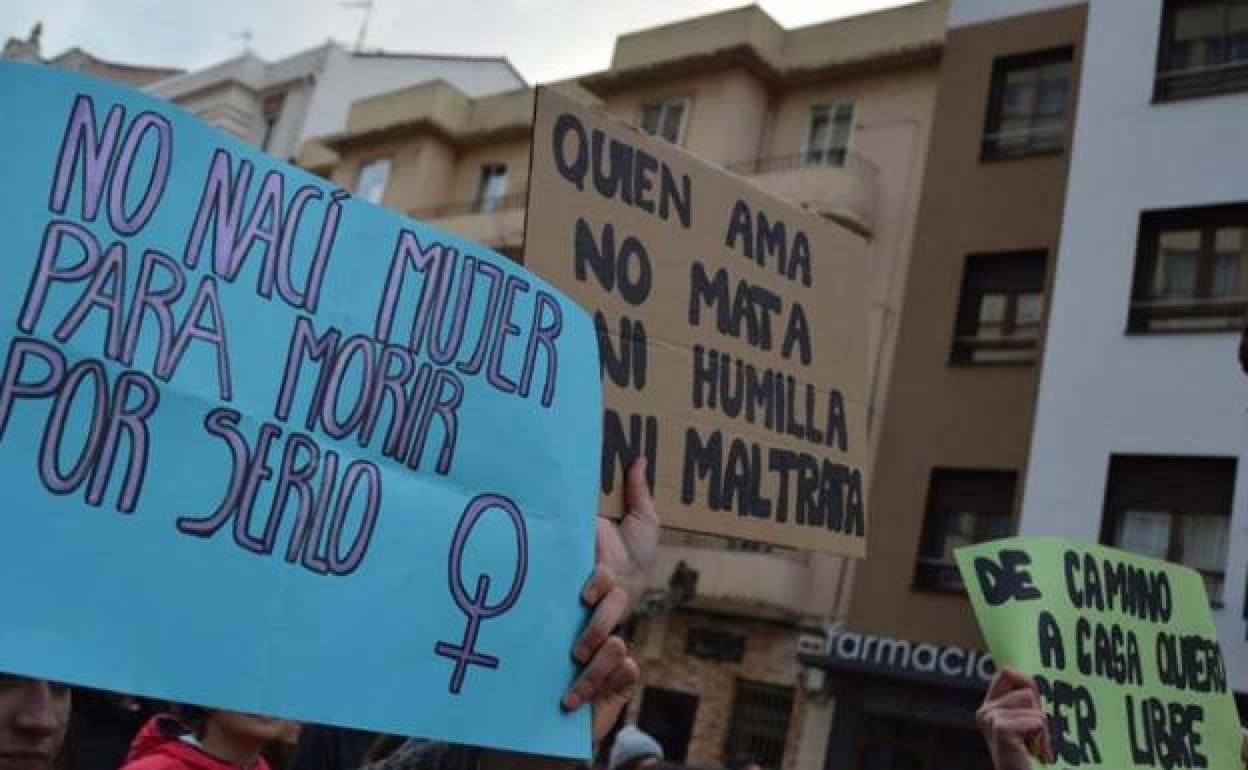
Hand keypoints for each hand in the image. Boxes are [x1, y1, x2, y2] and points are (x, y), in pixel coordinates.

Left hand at [560, 460, 658, 745]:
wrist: (626, 570)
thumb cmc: (628, 545)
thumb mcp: (639, 519)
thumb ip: (638, 491)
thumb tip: (637, 455)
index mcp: (615, 575)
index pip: (605, 583)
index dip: (596, 585)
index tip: (585, 589)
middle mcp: (607, 602)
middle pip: (603, 622)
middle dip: (593, 636)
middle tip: (577, 650)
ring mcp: (595, 619)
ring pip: (595, 643)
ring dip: (585, 667)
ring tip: (569, 677)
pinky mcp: (581, 628)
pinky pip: (584, 654)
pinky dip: (581, 685)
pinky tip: (563, 700)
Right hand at [976, 666, 1052, 769]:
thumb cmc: (1032, 760)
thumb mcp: (1030, 725)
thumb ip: (1027, 702)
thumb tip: (1034, 682)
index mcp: (989, 707)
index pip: (1007, 672)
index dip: (1028, 684)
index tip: (1036, 710)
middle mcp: (984, 711)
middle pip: (1025, 686)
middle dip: (1039, 709)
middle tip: (1034, 736)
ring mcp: (989, 718)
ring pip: (1031, 702)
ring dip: (1042, 728)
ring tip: (1035, 748)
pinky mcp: (999, 727)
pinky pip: (1036, 720)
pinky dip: (1043, 738)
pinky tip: (1035, 753)